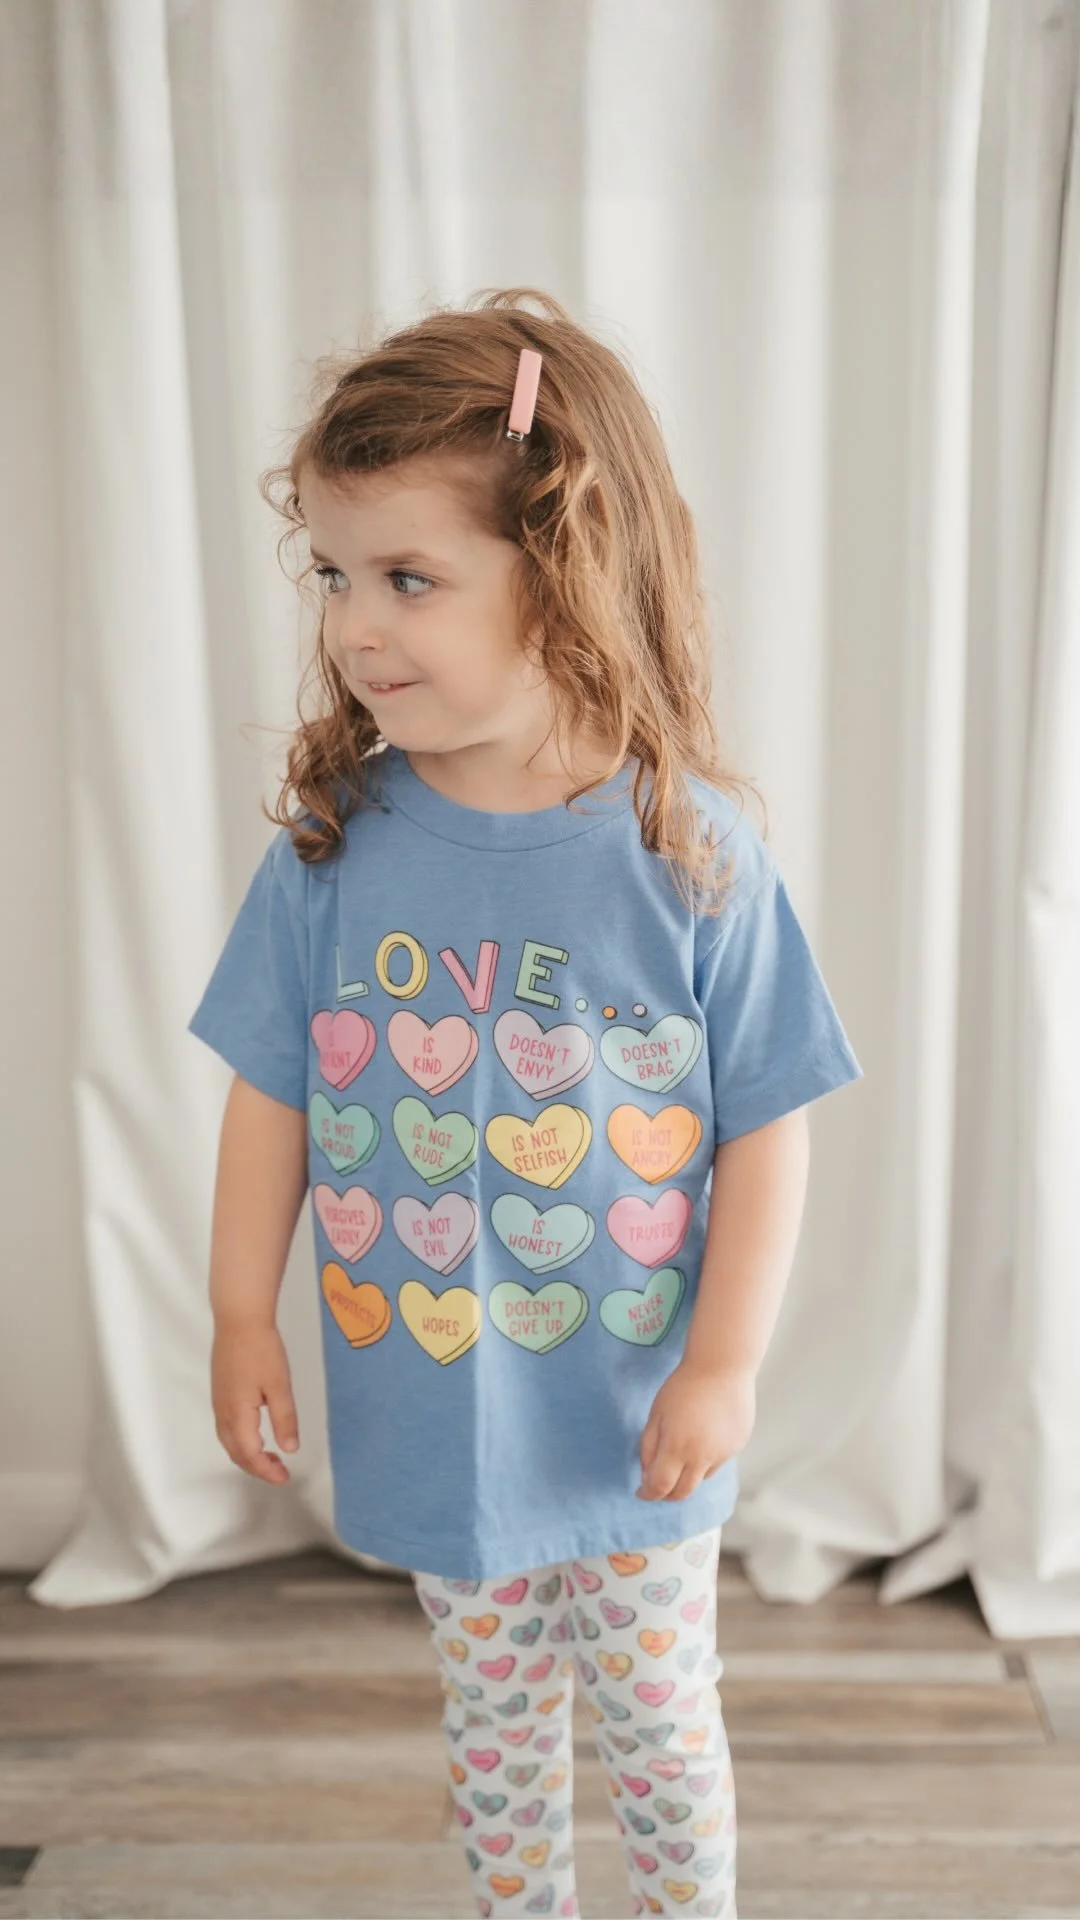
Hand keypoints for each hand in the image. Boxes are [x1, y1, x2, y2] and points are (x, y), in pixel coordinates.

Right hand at [211, 1320, 299, 1484]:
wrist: (238, 1319)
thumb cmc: (261, 1349)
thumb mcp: (279, 1385)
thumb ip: (284, 1419)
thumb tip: (289, 1449)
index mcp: (238, 1414)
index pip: (250, 1454)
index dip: (266, 1471)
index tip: (285, 1478)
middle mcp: (223, 1413)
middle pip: (236, 1453)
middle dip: (257, 1468)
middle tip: (281, 1472)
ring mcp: (218, 1403)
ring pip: (229, 1442)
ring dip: (248, 1456)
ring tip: (271, 1458)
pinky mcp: (220, 1393)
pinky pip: (226, 1429)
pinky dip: (241, 1442)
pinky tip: (256, 1435)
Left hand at [637, 1361, 755, 1500]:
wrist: (722, 1367)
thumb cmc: (683, 1386)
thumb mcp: (656, 1414)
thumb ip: (648, 1446)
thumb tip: (646, 1474)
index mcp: (677, 1448)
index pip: (660, 1486)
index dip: (648, 1493)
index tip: (640, 1491)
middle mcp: (702, 1457)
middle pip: (683, 1492)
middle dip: (667, 1495)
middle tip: (658, 1487)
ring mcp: (723, 1454)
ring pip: (701, 1478)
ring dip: (688, 1475)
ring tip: (682, 1454)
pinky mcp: (737, 1446)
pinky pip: (718, 1462)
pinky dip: (706, 1459)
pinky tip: (703, 1437)